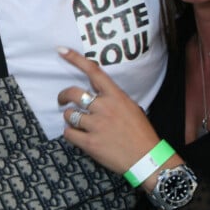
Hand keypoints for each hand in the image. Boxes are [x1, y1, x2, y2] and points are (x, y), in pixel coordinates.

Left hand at [57, 48, 160, 174]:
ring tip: (77, 122)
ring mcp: (96, 125)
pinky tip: (77, 135)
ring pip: (69, 114)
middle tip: (62, 100)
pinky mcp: (91, 143)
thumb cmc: (140, 132)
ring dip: (70, 117)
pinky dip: (70, 133)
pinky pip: (69, 133)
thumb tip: (95, 92)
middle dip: (63, 95)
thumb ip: (112, 98)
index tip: (61, 50)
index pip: (93, 71)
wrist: (148, 159)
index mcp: (115, 96)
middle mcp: (104, 107)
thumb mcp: (130, 106)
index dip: (75, 59)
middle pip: (73, 93)